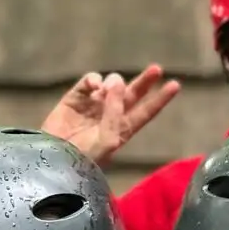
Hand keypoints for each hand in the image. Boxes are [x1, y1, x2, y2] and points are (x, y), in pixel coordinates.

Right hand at [40, 65, 180, 164]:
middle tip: (157, 69)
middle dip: (145, 81)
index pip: (146, 111)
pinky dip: (94, 80)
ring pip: (112, 84)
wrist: (52, 160)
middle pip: (133, 94)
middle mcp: (110, 115)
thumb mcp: (108, 138)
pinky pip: (90, 82)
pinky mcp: (75, 98)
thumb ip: (116, 110)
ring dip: (114, 83)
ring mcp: (92, 105)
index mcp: (123, 128)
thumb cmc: (85, 157)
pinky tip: (95, 86)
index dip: (160, 99)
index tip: (176, 85)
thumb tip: (117, 80)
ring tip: (106, 91)